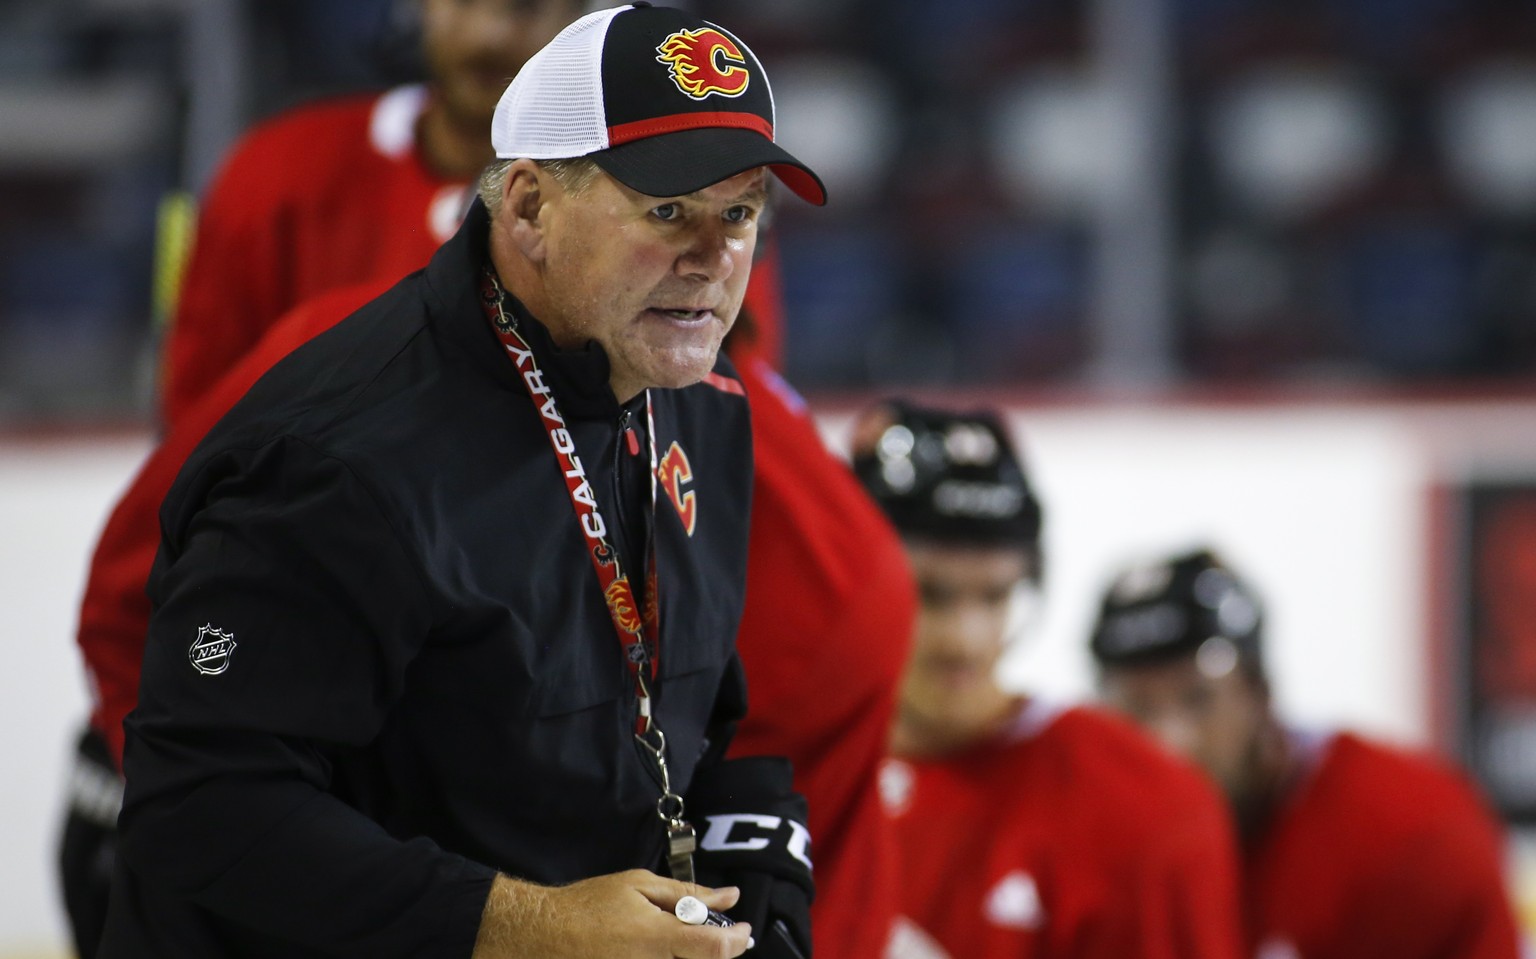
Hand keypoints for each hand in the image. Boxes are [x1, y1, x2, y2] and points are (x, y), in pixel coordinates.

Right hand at [472, 869, 753, 958]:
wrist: (542, 936)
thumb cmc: (590, 905)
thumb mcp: (638, 885)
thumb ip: (687, 894)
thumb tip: (729, 896)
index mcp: (659, 938)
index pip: (716, 948)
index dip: (738, 940)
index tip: (744, 930)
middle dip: (715, 948)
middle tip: (708, 933)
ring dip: (691, 955)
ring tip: (670, 940)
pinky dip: (667, 958)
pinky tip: (652, 948)